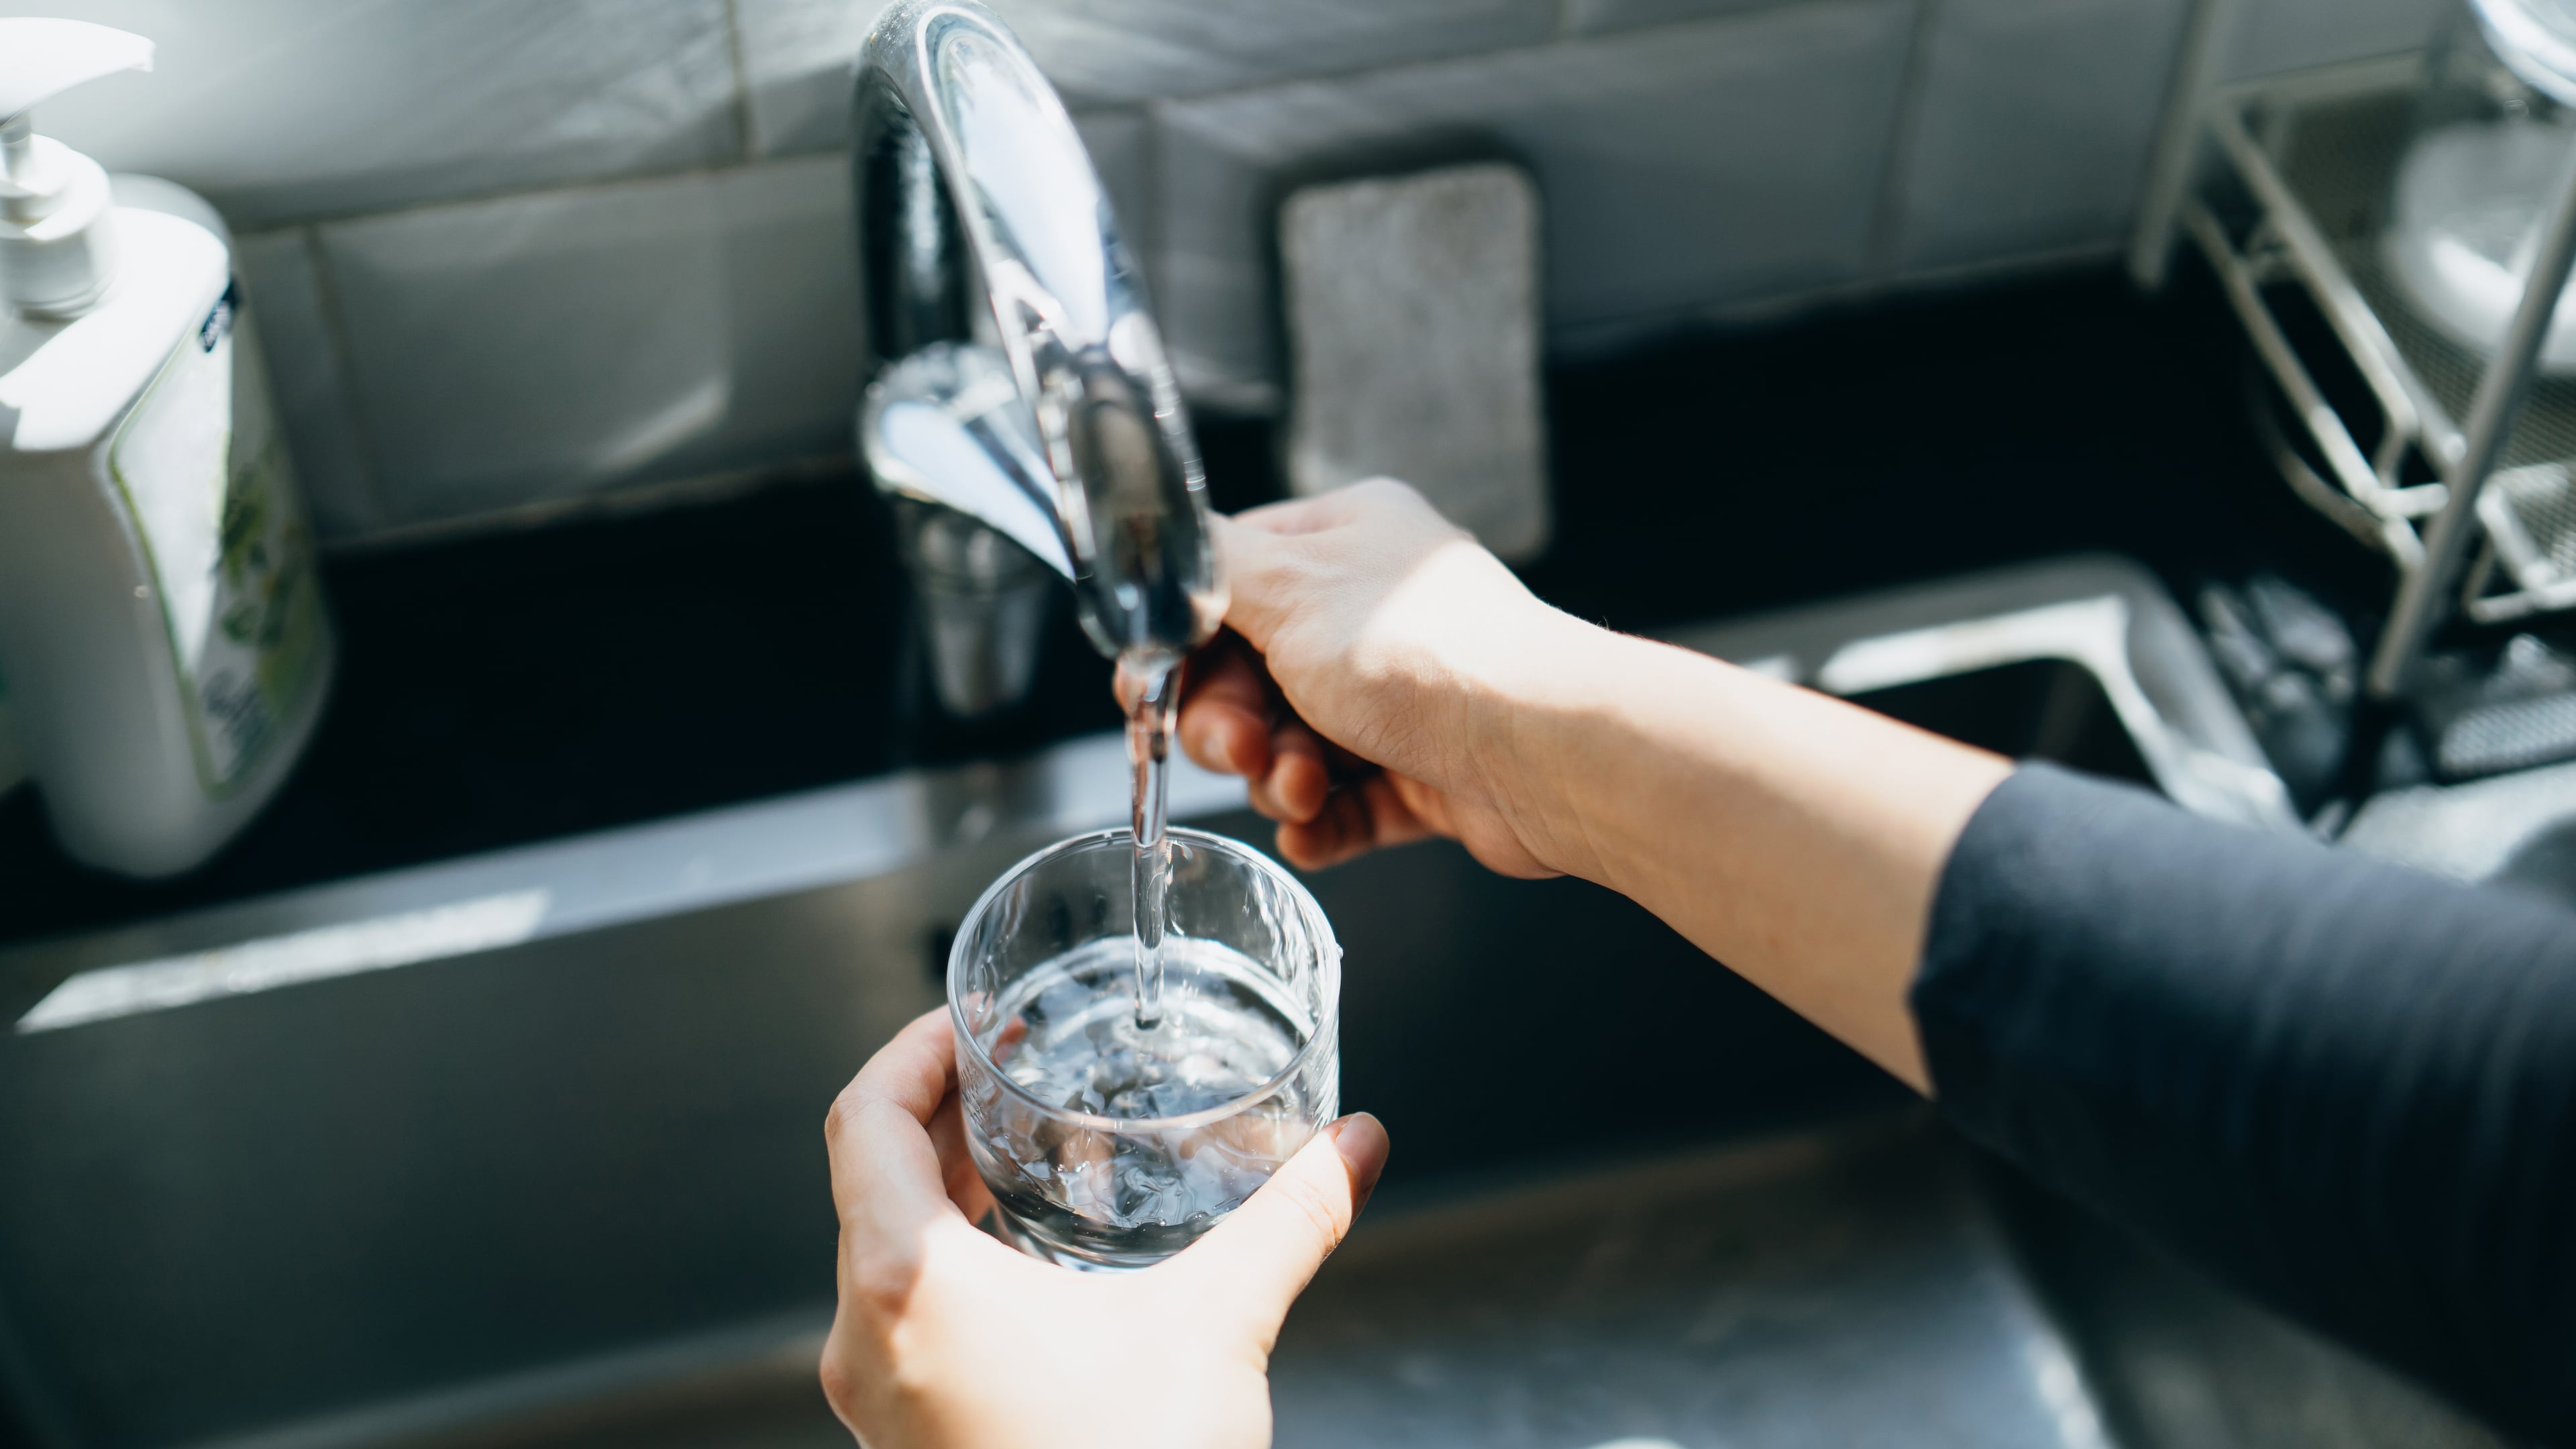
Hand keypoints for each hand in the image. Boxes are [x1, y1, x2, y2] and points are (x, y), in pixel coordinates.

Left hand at [820, 1009, 1391, 1448]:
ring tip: (1025, 1149)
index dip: (914, 1046)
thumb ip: (1288, 1222)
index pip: (863, 1117)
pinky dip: (951, 1262)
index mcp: (906, 1285)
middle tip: (1013, 1066)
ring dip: (944, 1188)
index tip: (972, 1018)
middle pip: (868, 1179)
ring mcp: (879, 1400)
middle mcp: (865, 1339)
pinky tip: (1032, 1263)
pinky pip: (903, 1317)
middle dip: (941, 1110)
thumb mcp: (1216, 1330)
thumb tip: (1351, 1148)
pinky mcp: (908, 1440)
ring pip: (882, 1253)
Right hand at [1139, 479, 1595, 876]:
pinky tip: (1311, 833)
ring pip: (1292, 746)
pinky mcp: (1424, 772)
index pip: (1227, 584)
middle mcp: (1371, 611)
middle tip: (1241, 751)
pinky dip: (1319, 823)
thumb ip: (1209, 567)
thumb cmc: (1425, 654)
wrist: (1543, 750)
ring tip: (1305, 789)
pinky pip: (1344, 804)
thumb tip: (1162, 548)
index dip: (1182, 646)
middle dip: (1230, 726)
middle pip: (1249, 676)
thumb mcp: (1287, 586)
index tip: (1151, 694)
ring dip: (1279, 778)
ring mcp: (1400, 696)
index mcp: (1344, 540)